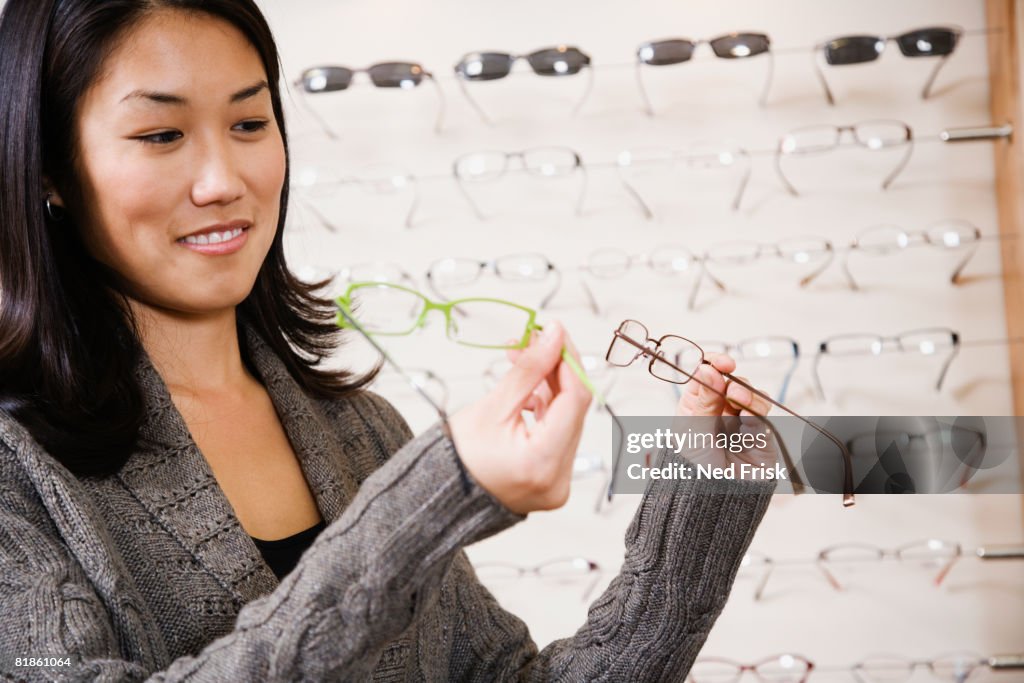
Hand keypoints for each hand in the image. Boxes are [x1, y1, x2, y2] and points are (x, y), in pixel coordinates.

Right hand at [448, 322, 591, 514]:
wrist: (440, 497)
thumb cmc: (458, 456)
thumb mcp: (492, 407)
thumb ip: (528, 370)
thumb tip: (554, 334)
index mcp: (542, 463)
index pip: (574, 400)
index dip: (568, 360)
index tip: (553, 332)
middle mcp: (558, 479)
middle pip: (574, 409)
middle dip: (556, 370)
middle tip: (530, 341)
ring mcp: (559, 484)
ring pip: (568, 419)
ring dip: (550, 386)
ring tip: (521, 362)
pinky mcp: (554, 481)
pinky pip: (560, 435)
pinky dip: (547, 410)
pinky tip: (527, 394)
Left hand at [673, 353, 778, 474]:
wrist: (710, 498)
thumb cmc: (693, 467)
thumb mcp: (691, 429)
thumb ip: (703, 400)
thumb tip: (708, 369)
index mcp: (697, 404)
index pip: (708, 375)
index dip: (715, 364)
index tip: (723, 363)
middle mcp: (720, 410)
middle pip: (733, 382)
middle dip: (733, 381)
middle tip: (729, 387)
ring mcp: (741, 422)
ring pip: (753, 396)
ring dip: (748, 394)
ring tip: (738, 400)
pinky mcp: (760, 436)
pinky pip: (763, 417)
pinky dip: (756, 412)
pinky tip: (747, 417)